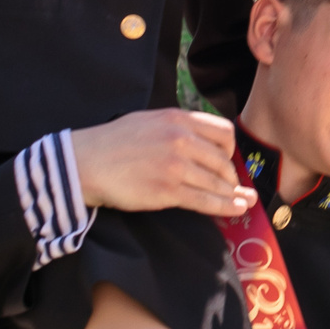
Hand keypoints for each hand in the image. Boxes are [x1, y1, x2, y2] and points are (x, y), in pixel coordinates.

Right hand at [69, 108, 251, 217]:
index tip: (227, 160)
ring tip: (242, 201)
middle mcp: (181, 140)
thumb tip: (202, 141)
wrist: (87, 162)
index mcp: (178, 119)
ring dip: (232, 194)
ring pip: (217, 183)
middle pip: (223, 161)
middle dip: (231, 177)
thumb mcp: (150, 120)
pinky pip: (205, 201)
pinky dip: (225, 207)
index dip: (230, 150)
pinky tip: (235, 209)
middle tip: (231, 186)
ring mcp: (176, 166)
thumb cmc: (114, 142)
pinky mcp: (168, 191)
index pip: (223, 133)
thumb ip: (178, 127)